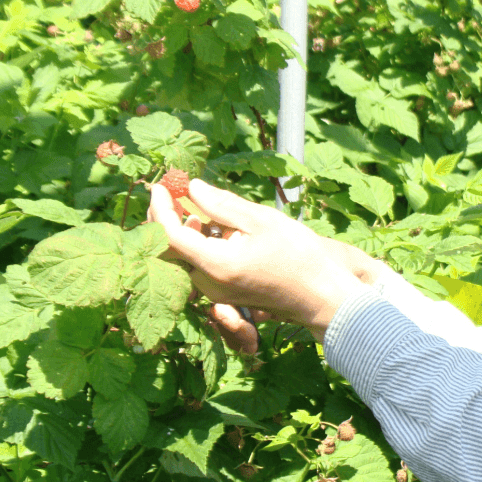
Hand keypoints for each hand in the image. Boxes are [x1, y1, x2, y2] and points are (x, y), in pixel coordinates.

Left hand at [147, 178, 360, 344]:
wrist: (321, 296)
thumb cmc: (299, 255)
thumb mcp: (262, 220)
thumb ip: (223, 204)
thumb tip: (193, 188)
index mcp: (216, 265)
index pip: (171, 235)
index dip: (160, 208)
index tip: (160, 185)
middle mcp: (209, 284)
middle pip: (170, 250)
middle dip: (166, 219)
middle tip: (172, 193)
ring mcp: (216, 294)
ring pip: (184, 259)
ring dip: (184, 231)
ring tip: (196, 208)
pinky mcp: (224, 295)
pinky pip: (199, 267)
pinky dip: (198, 245)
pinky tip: (214, 229)